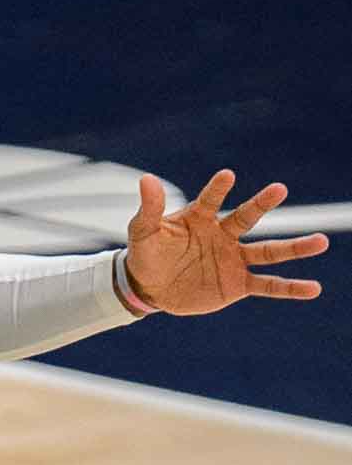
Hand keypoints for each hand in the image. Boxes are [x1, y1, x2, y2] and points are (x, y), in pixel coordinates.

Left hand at [124, 170, 327, 314]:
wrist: (151, 288)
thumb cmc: (147, 254)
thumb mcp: (143, 232)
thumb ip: (149, 209)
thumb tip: (147, 179)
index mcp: (199, 218)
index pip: (210, 200)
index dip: (217, 189)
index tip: (227, 175)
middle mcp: (223, 235)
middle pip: (247, 218)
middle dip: (262, 204)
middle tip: (279, 188)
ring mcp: (233, 259)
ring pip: (269, 251)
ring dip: (295, 247)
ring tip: (322, 241)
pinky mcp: (238, 283)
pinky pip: (269, 285)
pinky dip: (290, 288)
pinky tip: (314, 289)